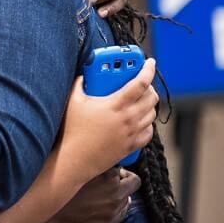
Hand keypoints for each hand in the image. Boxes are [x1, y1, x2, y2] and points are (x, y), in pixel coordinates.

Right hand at [33, 168, 140, 222]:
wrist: (44, 214)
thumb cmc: (55, 187)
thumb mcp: (74, 166)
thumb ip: (92, 161)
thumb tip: (102, 156)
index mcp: (108, 176)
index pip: (126, 168)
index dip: (116, 168)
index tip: (108, 169)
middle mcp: (115, 193)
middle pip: (133, 183)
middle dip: (124, 180)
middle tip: (110, 181)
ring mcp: (112, 211)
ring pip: (127, 200)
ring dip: (118, 196)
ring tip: (100, 196)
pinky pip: (119, 215)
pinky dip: (113, 210)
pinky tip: (98, 208)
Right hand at [54, 58, 157, 184]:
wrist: (74, 159)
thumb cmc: (71, 130)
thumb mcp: (72, 101)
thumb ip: (78, 84)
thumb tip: (83, 76)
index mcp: (115, 105)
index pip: (140, 83)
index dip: (148, 70)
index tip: (150, 63)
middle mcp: (128, 119)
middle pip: (151, 98)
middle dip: (150, 86)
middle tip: (142, 82)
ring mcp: (131, 134)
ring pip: (152, 114)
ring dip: (149, 104)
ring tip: (140, 100)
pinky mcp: (130, 146)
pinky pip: (148, 132)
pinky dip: (148, 124)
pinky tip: (140, 120)